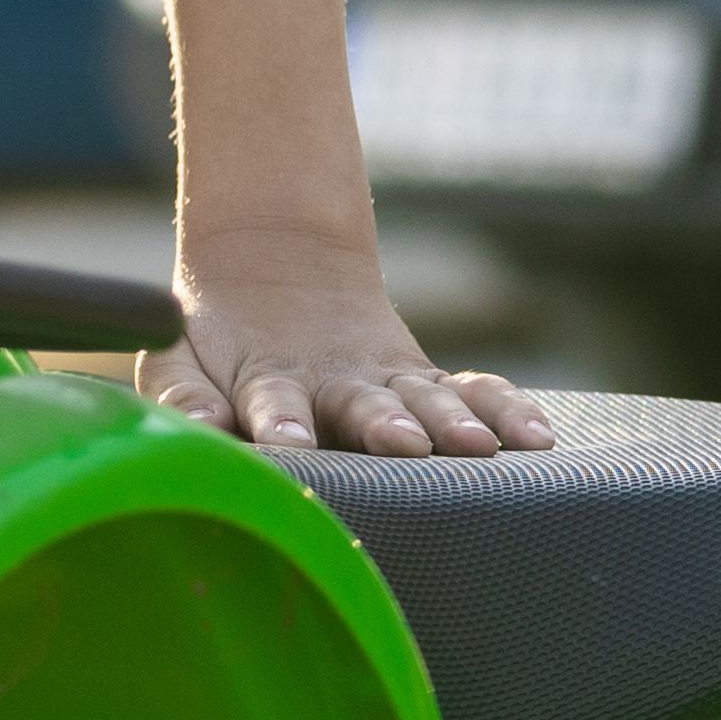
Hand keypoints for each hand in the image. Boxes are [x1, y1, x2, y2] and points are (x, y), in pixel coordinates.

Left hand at [141, 234, 555, 459]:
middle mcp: (336, 384)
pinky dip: (506, 409)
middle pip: (362, 403)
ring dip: (450, 421)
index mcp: (267, 381)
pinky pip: (475, 392)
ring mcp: (388, 384)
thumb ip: (183, 398)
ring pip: (425, 398)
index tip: (286, 441)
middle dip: (382, 425)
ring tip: (476, 445)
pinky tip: (539, 437)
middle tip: (403, 444)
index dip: (278, 420)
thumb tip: (194, 431)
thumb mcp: (181, 362)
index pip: (272, 402)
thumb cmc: (216, 343)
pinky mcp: (427, 387)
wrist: (274, 274)